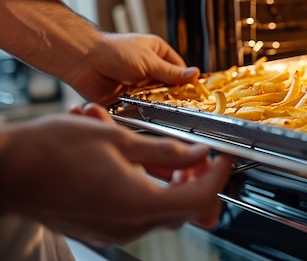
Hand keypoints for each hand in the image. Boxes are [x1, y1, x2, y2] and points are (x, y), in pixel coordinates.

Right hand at [0, 104, 233, 244]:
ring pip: (163, 207)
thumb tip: (197, 153)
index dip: (218, 176)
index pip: (200, 198)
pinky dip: (147, 184)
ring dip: (170, 178)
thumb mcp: (117, 138)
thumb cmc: (50, 152)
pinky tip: (134, 157)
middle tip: (194, 151)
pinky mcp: (103, 226)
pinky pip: (139, 208)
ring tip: (156, 147)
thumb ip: (165, 149)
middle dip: (196, 178)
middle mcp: (130, 224)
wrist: (5, 171)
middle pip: (184, 207)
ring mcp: (115, 229)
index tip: (223, 157)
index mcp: (138, 203)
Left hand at [64, 33, 199, 105]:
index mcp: (157, 53)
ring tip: (161, 110)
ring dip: (156, 105)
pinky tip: (145, 115)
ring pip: (154, 100)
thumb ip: (171, 73)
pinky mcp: (124, 100)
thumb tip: (195, 75)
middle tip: (181, 106)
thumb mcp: (149, 61)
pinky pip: (138, 110)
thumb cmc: (112, 51)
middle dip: (172, 96)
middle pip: (168, 87)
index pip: (179, 70)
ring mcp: (136, 85)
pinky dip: (141, 113)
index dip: (187, 81)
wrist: (82, 61)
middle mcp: (148, 69)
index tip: (196, 94)